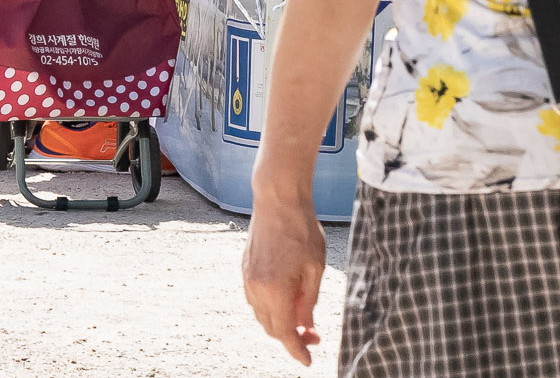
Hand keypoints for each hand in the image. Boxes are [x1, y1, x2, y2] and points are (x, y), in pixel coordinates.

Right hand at [240, 194, 327, 365]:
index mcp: (276, 290)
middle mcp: (256, 289)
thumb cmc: (301, 230)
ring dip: (280, 322)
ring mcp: (247, 279)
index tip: (308, 360)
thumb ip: (308, 302)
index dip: (297, 350)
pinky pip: (255, 300)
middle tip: (313, 335)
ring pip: (261, 316)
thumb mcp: (314, 269)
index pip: (285, 333)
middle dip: (291, 337)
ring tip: (302, 317)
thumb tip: (306, 327)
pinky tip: (285, 300)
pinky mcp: (245, 269)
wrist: (278, 199)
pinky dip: (270, 308)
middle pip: (271, 328)